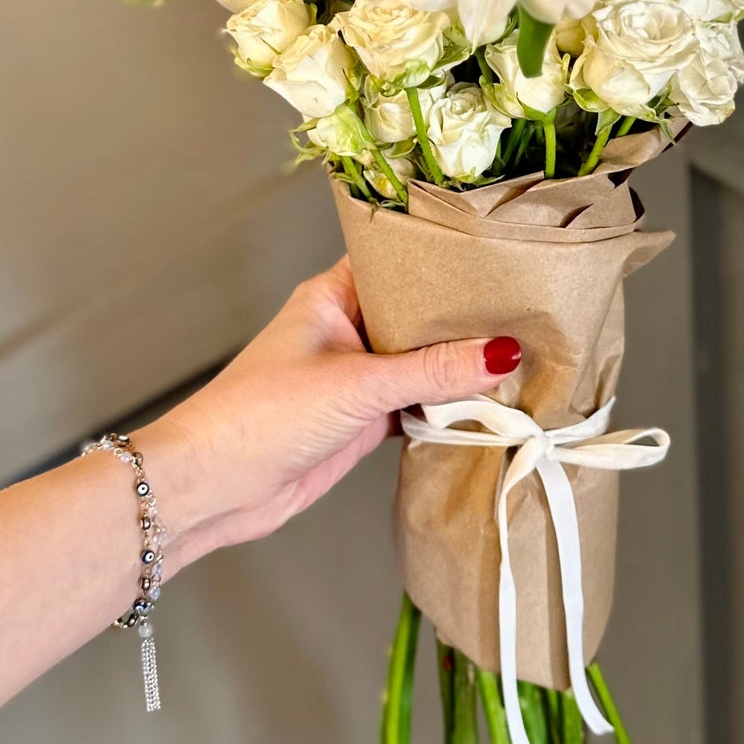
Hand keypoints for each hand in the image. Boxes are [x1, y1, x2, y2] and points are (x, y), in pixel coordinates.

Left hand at [139, 257, 520, 565]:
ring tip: (524, 356)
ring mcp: (357, 376)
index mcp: (335, 295)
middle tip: (528, 310)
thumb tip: (502, 352)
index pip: (400, 262)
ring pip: (422, 363)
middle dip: (465, 319)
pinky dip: (447, 409)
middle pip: (419, 315)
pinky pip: (418, 405)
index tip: (500, 256)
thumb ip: (434, 371)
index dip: (446, 259)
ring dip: (459, 369)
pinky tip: (488, 407)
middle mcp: (349, 328)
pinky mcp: (363, 419)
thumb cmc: (262, 415)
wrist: (214, 487)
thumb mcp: (359, 385)